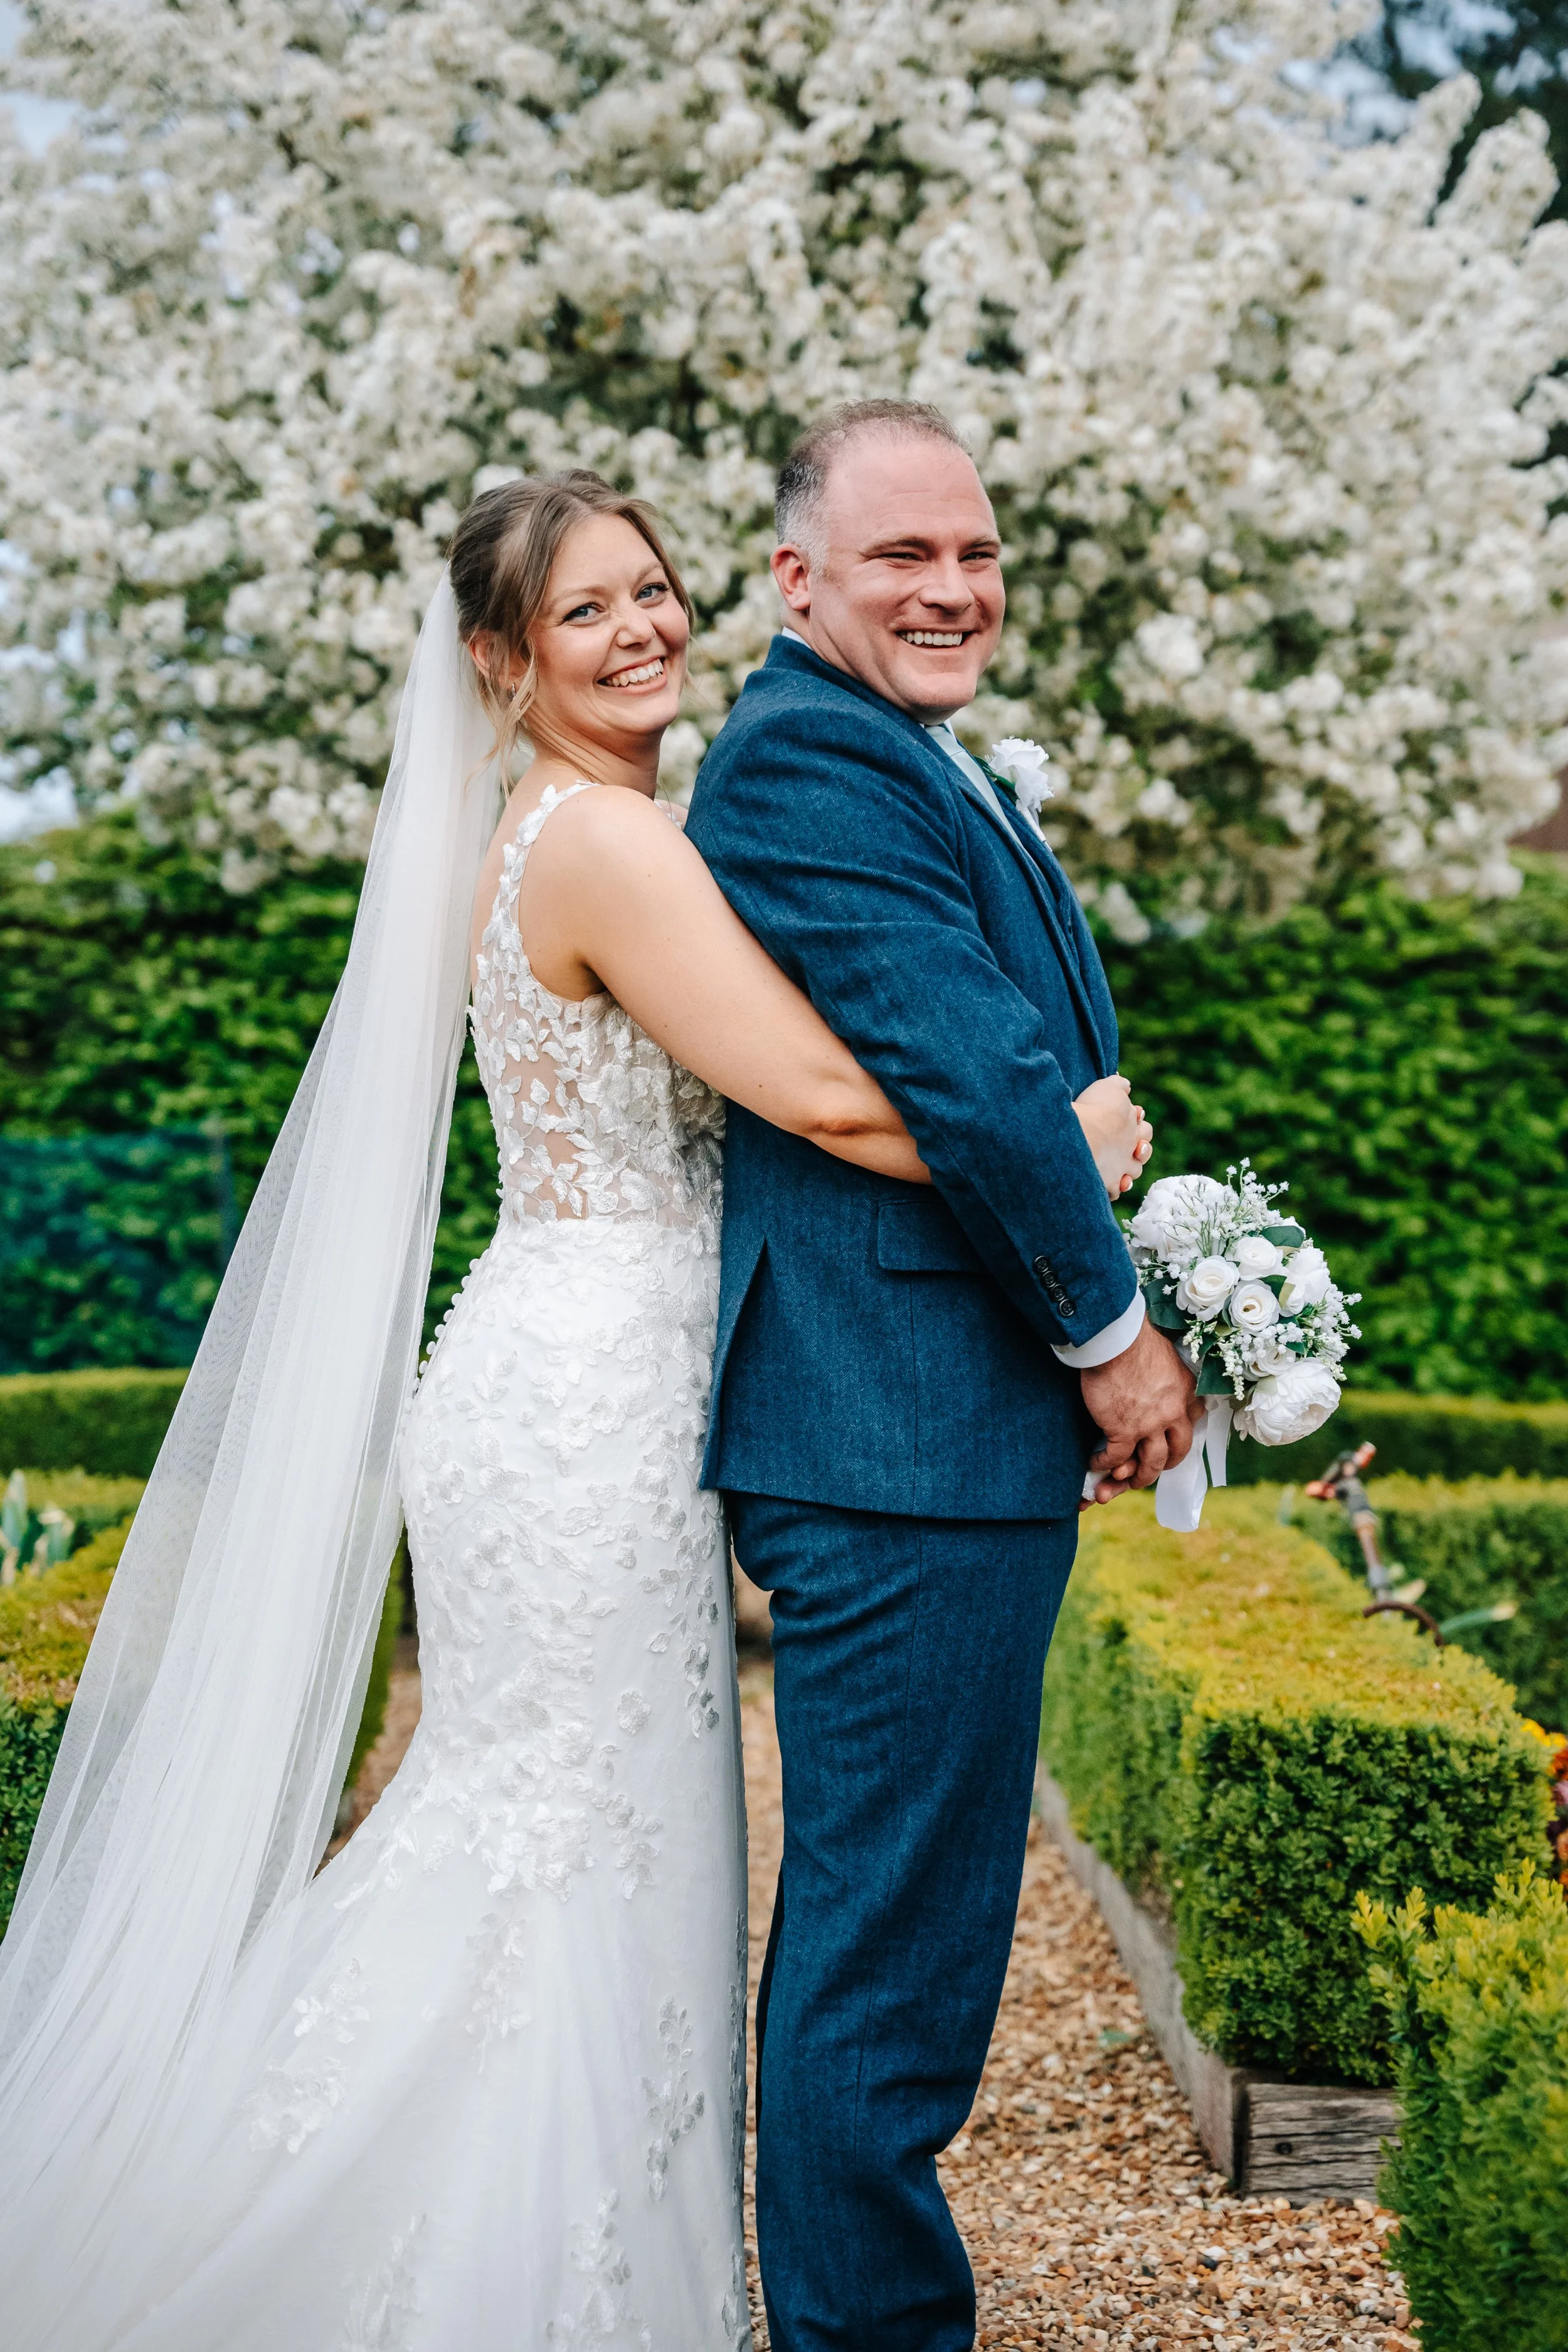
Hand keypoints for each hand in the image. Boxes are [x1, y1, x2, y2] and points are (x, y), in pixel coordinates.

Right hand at [1073, 1074, 1152, 1199]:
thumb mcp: (1108, 1088)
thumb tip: (1125, 1084)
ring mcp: (1121, 1168)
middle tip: (1127, 1144)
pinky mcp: (1107, 1183)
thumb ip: (1118, 1085)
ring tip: (1118, 1166)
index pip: (1145, 1129)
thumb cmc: (1095, 1109)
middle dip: (1139, 1149)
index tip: (1127, 1119)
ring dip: (1128, 1171)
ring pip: (1133, 1173)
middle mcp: (1131, 1149)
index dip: (1137, 1125)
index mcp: (1133, 1127)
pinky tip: (1106, 1184)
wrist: (1083, 1135)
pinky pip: (1115, 1191)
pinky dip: (1113, 1188)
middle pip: (1144, 1152)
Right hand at [1080, 1317, 1200, 1501]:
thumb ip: (1168, 1372)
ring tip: (1126, 1479)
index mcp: (1186, 1393)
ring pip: (1151, 1464)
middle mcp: (1174, 1413)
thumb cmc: (1134, 1339)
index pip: (1193, 1421)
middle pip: (1177, 1451)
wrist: (1114, 1339)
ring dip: (1139, 1476)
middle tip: (1152, 1468)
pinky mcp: (1123, 1431)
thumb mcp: (1166, 1355)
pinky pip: (1116, 1458)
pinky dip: (1105, 1464)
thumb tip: (1160, 1374)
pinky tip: (1094, 1463)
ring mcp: (1150, 1426)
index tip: (1170, 1438)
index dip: (1180, 1433)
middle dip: (1165, 1464)